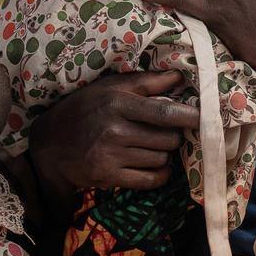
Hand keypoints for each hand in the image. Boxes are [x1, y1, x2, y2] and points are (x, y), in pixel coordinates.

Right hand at [27, 70, 199, 199]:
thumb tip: (179, 77)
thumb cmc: (84, 109)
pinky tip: (154, 166)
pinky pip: (151, 179)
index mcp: (116, 102)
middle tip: (165, 133)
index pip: (164, 112)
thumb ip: (145, 82)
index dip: (190, 116)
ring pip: (161, 158)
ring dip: (163, 154)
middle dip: (173, 136)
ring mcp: (111, 155)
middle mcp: (114, 129)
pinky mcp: (109, 177)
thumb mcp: (109, 88)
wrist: (49, 145)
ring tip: (150, 146)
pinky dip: (159, 174)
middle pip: (168, 138)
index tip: (206, 118)